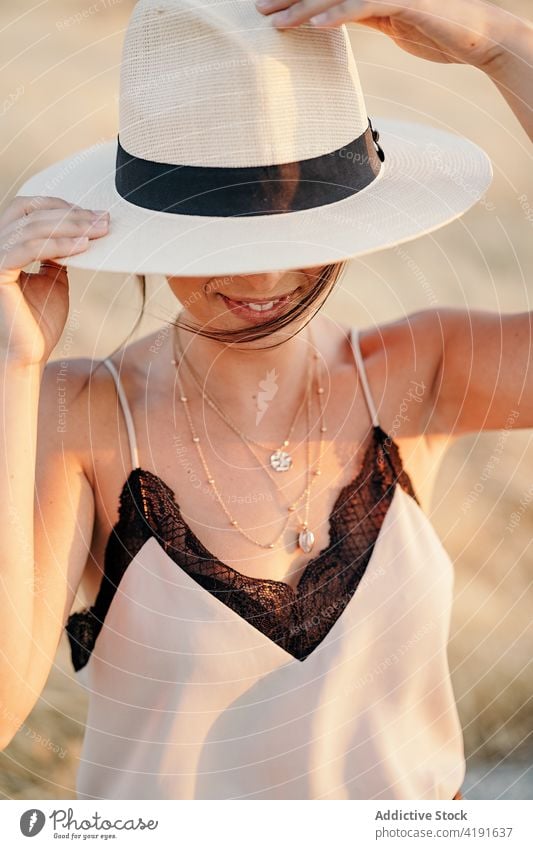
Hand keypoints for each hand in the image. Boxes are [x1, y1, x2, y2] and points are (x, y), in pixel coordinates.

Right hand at [0, 196, 109, 365]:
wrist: (29, 354)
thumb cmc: (40, 320)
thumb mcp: (55, 278)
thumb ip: (59, 254)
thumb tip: (80, 231)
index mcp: (5, 244)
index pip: (27, 208)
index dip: (60, 206)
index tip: (93, 214)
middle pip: (29, 211)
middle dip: (70, 213)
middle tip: (103, 220)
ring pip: (31, 227)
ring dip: (71, 226)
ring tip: (99, 232)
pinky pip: (29, 248)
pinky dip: (59, 244)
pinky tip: (83, 246)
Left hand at [255, 0, 506, 69]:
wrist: (475, 38)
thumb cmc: (434, 29)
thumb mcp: (390, 22)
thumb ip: (362, 14)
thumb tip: (330, 18)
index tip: (269, 5)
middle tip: (259, 8)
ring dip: (304, 7)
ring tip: (277, 22)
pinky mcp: (404, 0)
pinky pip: (364, 5)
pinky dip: (338, 15)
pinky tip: (315, 26)